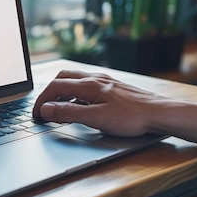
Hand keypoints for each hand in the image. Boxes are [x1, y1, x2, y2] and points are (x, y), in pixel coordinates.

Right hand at [32, 70, 167, 136]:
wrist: (160, 114)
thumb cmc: (132, 117)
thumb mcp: (96, 118)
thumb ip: (69, 113)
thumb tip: (46, 109)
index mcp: (88, 84)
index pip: (55, 87)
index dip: (41, 101)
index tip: (36, 114)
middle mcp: (95, 78)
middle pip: (62, 78)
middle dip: (48, 92)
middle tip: (43, 108)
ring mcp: (105, 81)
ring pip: (75, 80)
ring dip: (61, 91)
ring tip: (57, 106)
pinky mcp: (113, 87)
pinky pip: (87, 84)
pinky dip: (75, 92)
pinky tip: (81, 103)